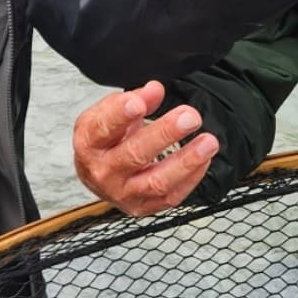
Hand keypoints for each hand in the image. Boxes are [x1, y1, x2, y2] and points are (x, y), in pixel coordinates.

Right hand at [73, 81, 217, 216]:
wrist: (97, 173)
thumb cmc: (105, 138)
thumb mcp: (109, 112)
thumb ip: (134, 99)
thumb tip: (155, 90)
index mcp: (89, 143)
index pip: (103, 128)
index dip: (121, 114)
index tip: (141, 102)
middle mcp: (102, 172)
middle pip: (134, 154)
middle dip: (165, 133)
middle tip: (190, 116)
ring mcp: (123, 194)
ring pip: (157, 181)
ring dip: (186, 161)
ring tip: (208, 142)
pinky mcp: (142, 207)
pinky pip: (171, 197)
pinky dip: (191, 177)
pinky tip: (204, 158)